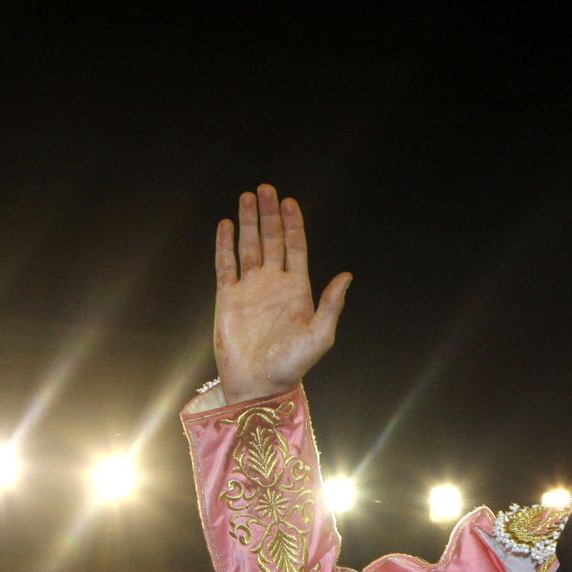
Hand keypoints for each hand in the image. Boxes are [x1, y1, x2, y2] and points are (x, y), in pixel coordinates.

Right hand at [213, 184, 351, 403]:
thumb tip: (347, 276)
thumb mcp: (320, 335)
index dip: (293, 224)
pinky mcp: (228, 297)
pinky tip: (225, 225)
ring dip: (248, 222)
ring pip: (249, 246)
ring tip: (247, 197)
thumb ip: (332, 304)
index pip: (296, 248)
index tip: (290, 201)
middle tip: (266, 188)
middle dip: (269, 214)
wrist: (259, 382)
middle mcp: (274, 284)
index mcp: (298, 290)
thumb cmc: (292, 364)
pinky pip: (225, 265)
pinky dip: (225, 245)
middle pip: (272, 240)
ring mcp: (250, 289)